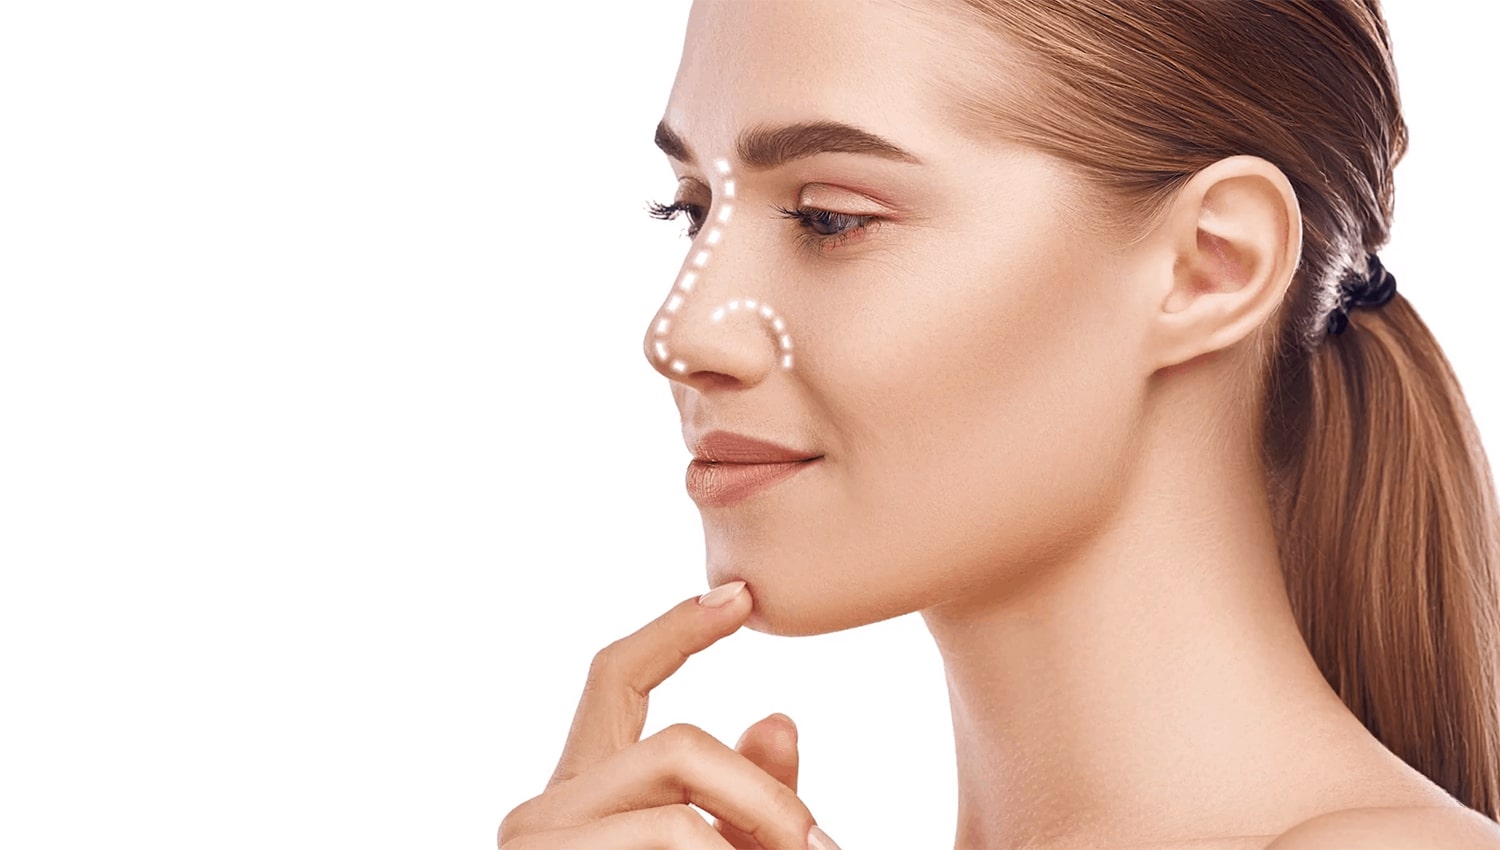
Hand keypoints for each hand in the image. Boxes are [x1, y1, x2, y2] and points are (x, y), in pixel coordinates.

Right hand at [497, 581, 841, 849]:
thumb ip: (743, 800)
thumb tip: (780, 719)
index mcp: (581, 791)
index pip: (617, 677)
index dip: (678, 629)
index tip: (742, 596)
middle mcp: (542, 812)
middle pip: (680, 746)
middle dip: (766, 795)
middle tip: (820, 848)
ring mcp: (537, 849)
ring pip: (680, 815)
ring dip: (755, 843)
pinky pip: (674, 848)